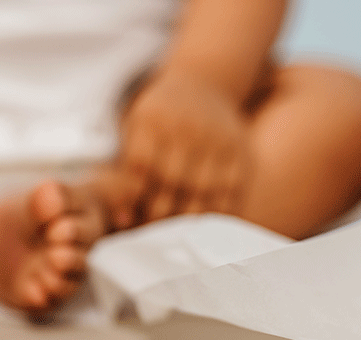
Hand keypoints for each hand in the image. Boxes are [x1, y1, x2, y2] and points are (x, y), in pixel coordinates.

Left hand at [111, 68, 250, 227]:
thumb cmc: (157, 118)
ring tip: (176, 237)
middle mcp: (187, 127)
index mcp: (152, 119)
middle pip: (173, 181)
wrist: (203, 82)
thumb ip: (125, 172)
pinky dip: (219, 213)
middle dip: (159, 213)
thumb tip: (121, 220)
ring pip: (203, 189)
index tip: (127, 219)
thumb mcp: (134, 129)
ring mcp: (217, 137)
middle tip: (151, 234)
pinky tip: (207, 229)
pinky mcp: (240, 149)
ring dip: (188, 219)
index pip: (141, 166)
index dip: (134, 197)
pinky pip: (231, 188)